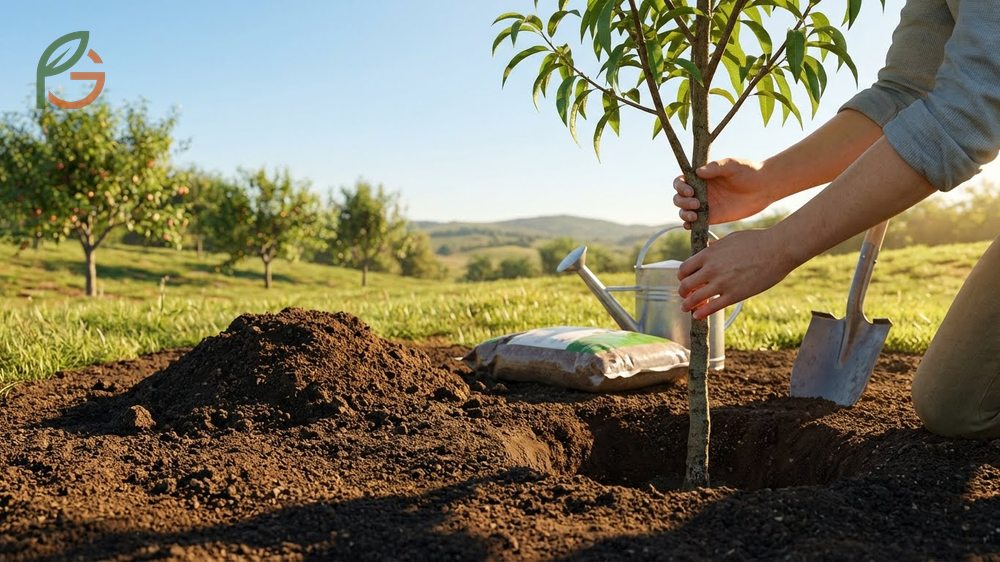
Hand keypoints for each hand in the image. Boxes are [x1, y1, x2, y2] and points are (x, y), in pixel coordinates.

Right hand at [673, 158, 775, 228]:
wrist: (764, 187)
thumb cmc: (748, 171)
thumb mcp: (731, 165)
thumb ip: (715, 167)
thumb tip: (698, 172)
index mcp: (701, 178)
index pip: (680, 182)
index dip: (680, 187)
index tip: (689, 190)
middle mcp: (700, 191)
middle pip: (679, 198)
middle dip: (682, 202)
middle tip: (696, 203)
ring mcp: (705, 205)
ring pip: (684, 211)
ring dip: (684, 214)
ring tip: (695, 216)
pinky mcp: (712, 217)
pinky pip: (695, 223)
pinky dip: (689, 225)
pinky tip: (691, 225)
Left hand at [677, 228, 796, 319]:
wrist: (778, 249)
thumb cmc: (757, 241)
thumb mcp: (730, 239)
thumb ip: (715, 247)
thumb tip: (708, 249)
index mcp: (709, 254)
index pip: (685, 269)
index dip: (682, 277)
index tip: (684, 280)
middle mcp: (711, 269)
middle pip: (686, 284)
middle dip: (683, 291)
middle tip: (684, 295)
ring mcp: (722, 283)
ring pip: (695, 298)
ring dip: (688, 304)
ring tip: (686, 308)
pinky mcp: (735, 295)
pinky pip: (712, 307)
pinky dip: (702, 313)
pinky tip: (698, 316)